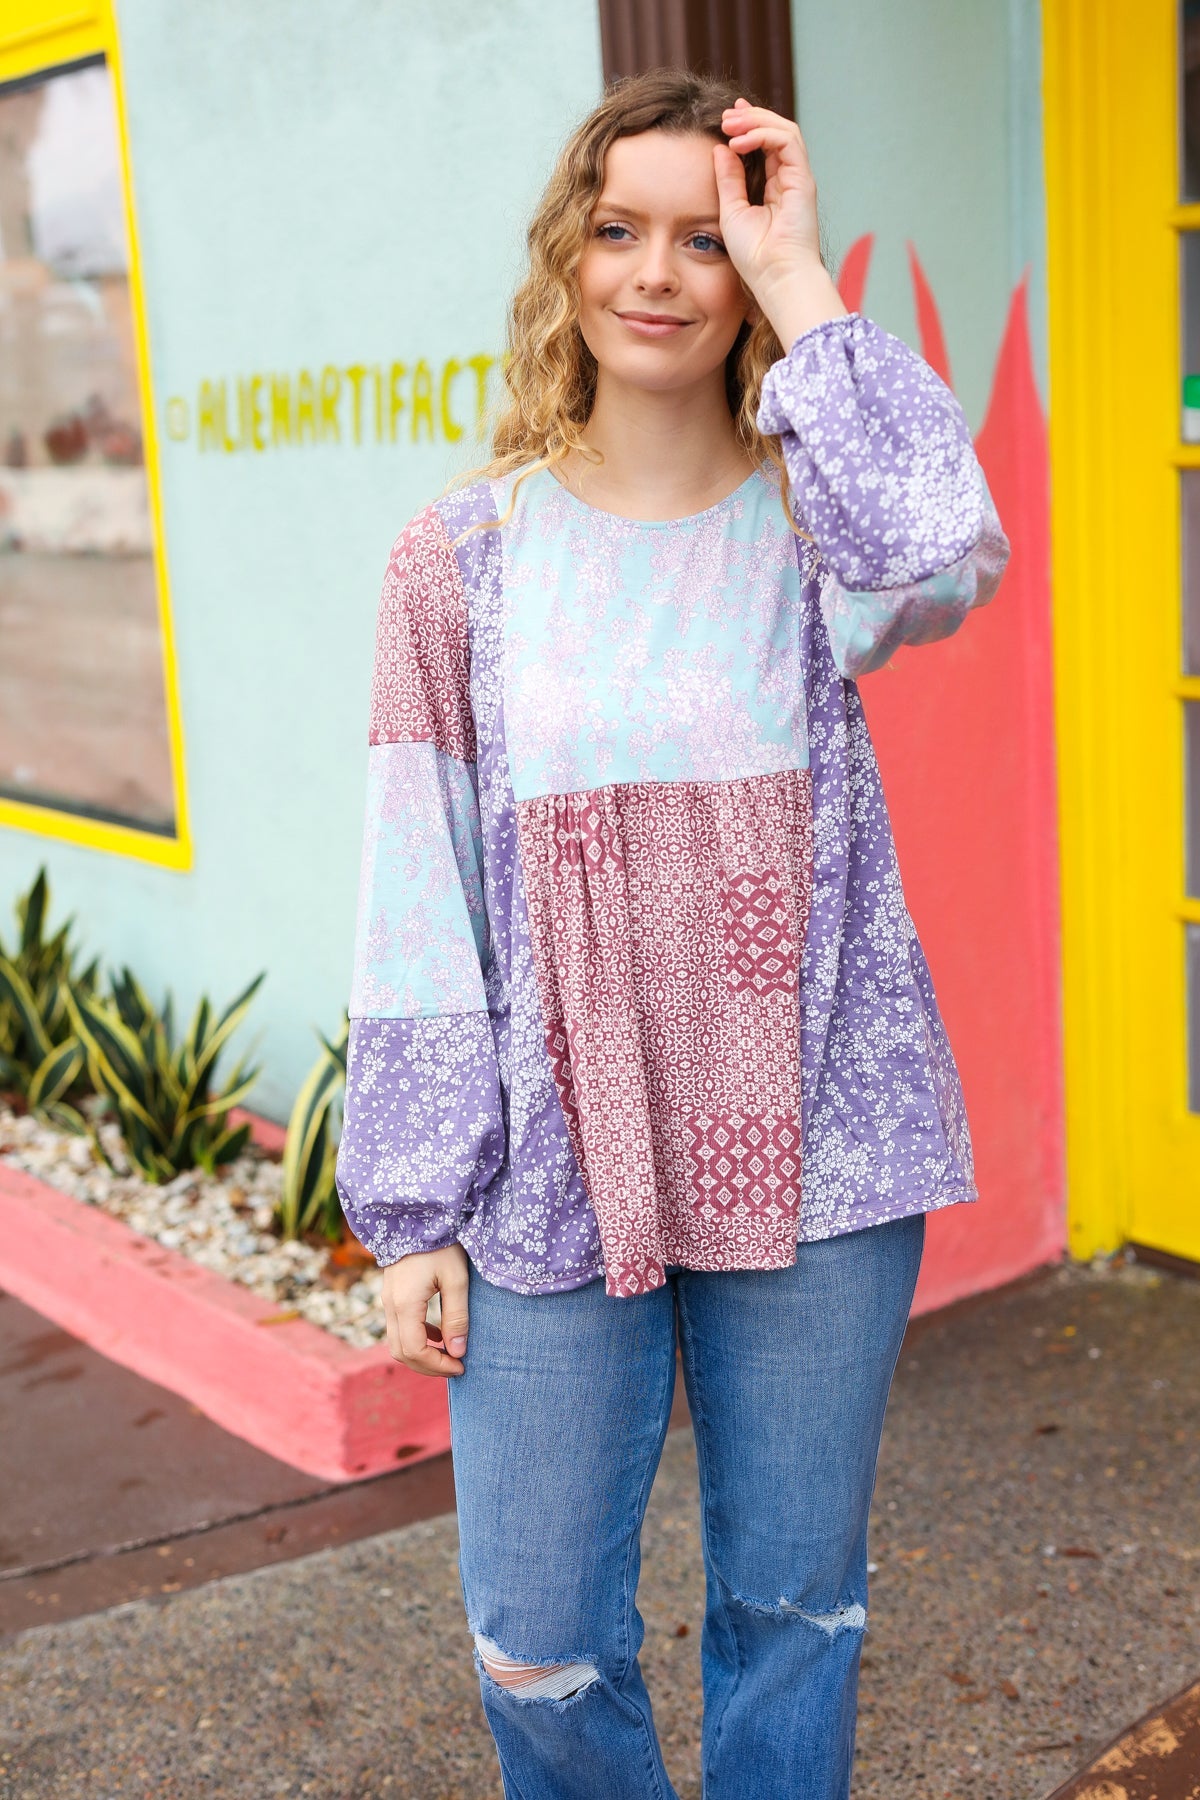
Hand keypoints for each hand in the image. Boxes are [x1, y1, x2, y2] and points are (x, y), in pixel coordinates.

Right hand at [382, 1243, 469, 1377]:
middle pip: (403, 1352)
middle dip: (429, 1366)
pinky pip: (399, 1328)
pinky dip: (417, 1339)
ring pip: (398, 1342)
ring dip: (422, 1354)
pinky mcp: (392, 1295)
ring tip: (450, 1355)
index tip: (461, 1366)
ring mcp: (388, 1300)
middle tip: (456, 1367)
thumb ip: (457, 1316)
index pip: (415, 1350)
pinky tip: (439, 1335)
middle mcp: (390, 1306)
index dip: (437, 1365)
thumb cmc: (441, 1244)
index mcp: (405, 1304)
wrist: (416, 1215)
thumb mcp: (456, 1279)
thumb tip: (458, 1351)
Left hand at [713, 99, 846, 347]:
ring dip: (755, 121)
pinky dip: (763, 135)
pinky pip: (787, 141)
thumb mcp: (732, 210)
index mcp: (774, 187)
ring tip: (729, 124)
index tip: (725, 119)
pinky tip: (739, 143)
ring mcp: (798, 178)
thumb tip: (721, 148)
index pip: (764, 145)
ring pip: (784, 131)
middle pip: (775, 132)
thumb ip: (728, 179)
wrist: (774, 277)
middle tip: (725, 116)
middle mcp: (789, 179)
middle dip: (750, 117)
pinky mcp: (803, 180)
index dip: (747, 126)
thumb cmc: (754, 255)